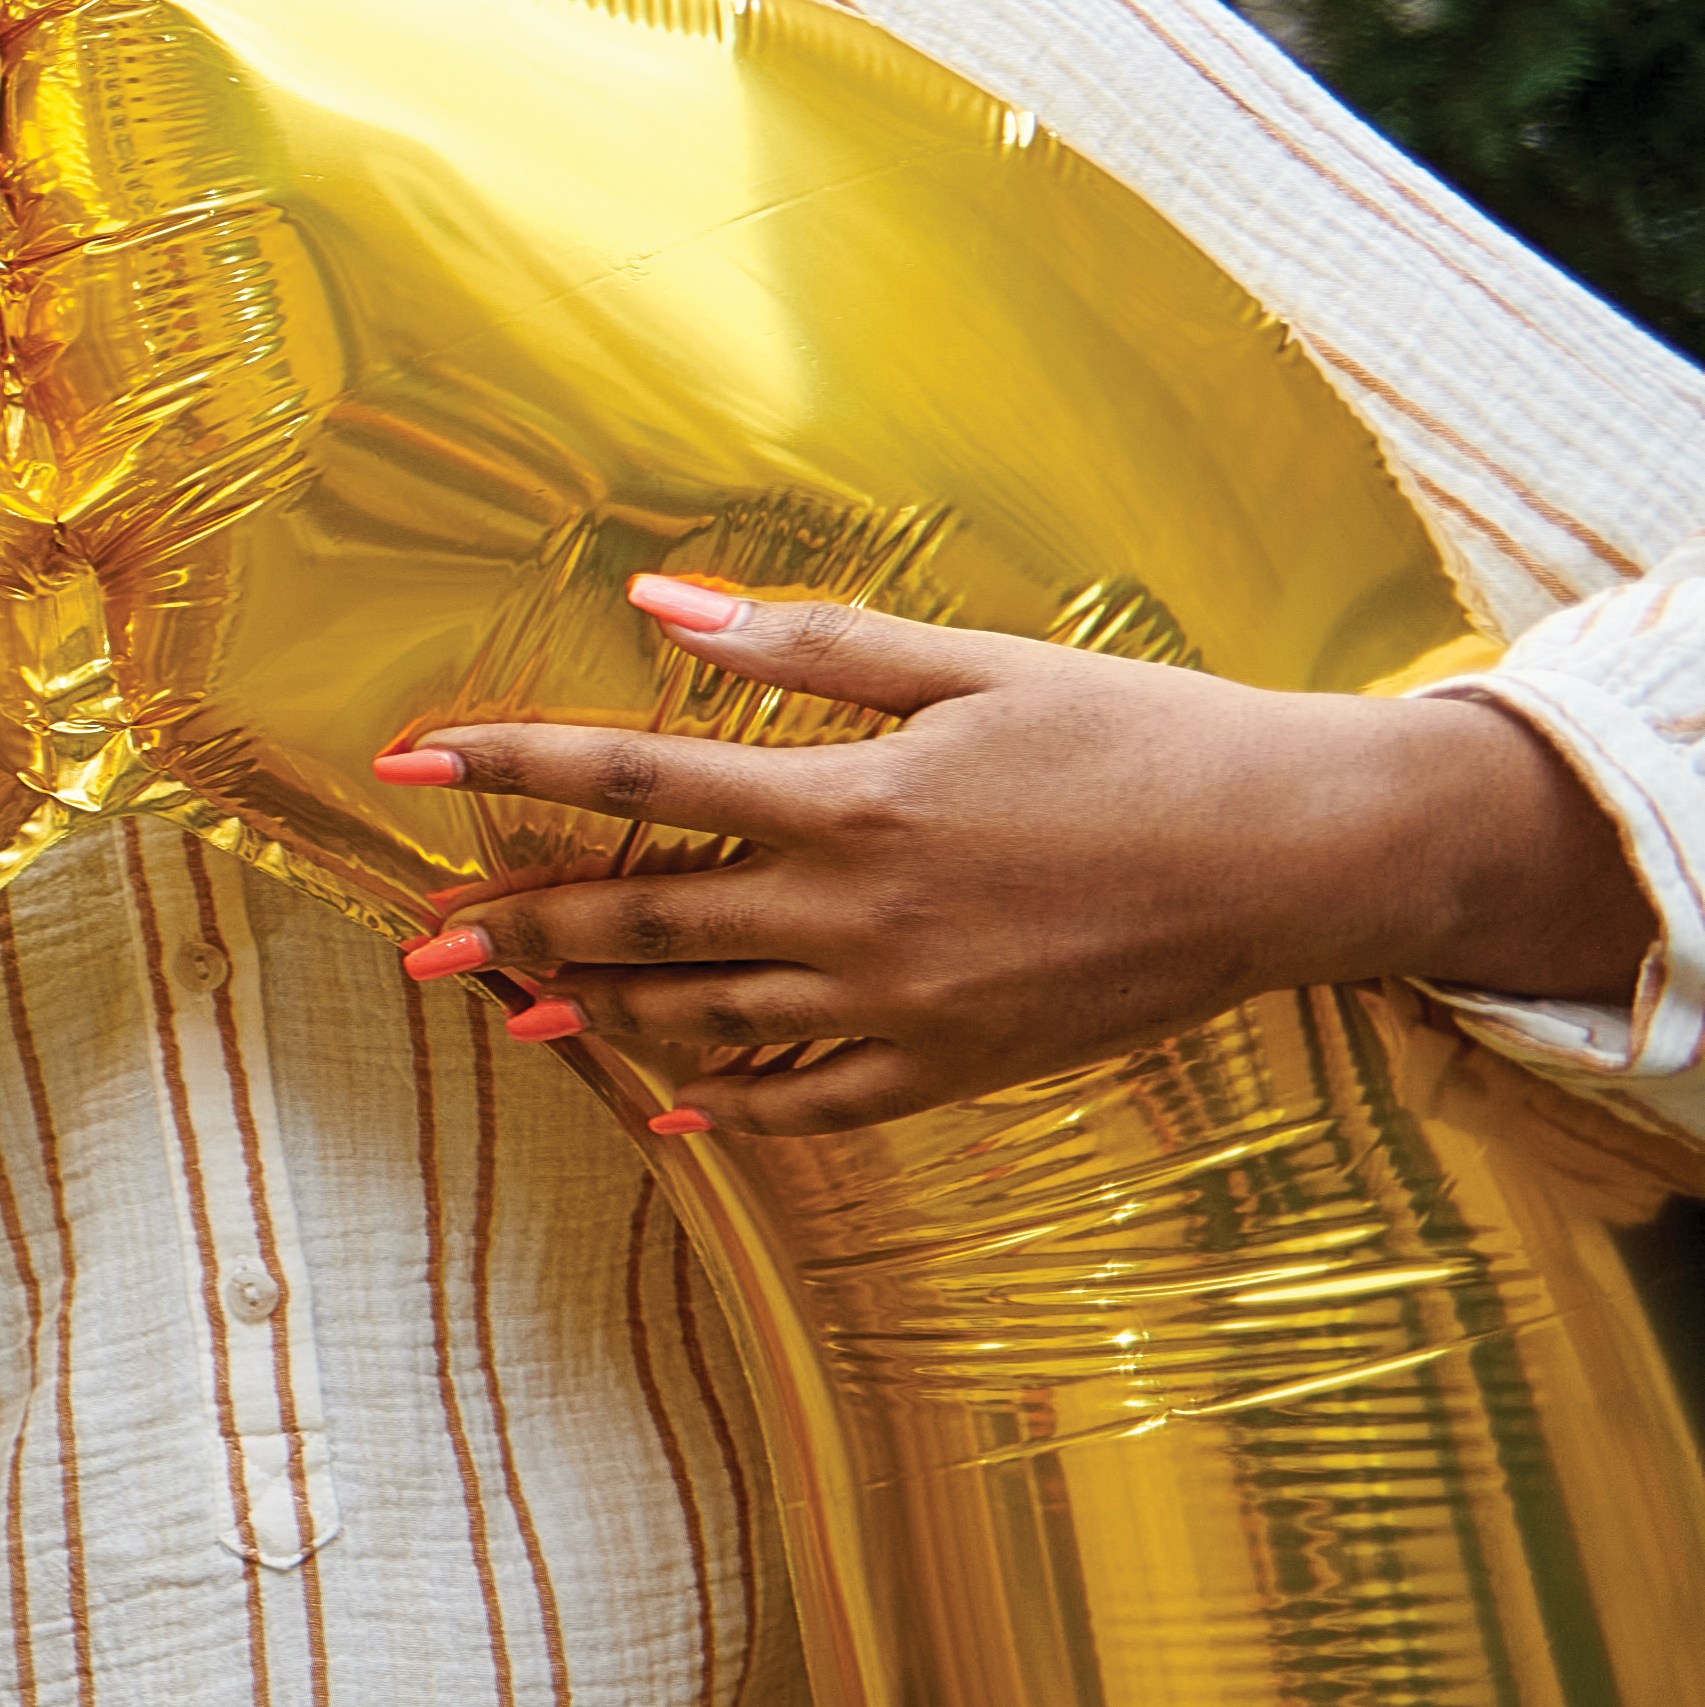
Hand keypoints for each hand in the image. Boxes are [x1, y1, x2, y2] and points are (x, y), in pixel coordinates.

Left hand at [379, 574, 1648, 1134]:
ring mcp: (904, 1005)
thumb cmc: (1144, 737)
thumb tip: (656, 602)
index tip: (406, 762)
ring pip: (703, 1018)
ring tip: (513, 1004)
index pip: (636, 776)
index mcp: (856, 798)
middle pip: (641, 916)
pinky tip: (663, 1103)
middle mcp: (860, 912)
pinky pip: (811, 1103)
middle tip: (421, 931)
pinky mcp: (957, 1068)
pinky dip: (727, 1104)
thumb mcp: (975, 662)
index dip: (510, 765)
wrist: (1300, 855)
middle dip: (518, 920)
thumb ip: (806, 648)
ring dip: (594, 1010)